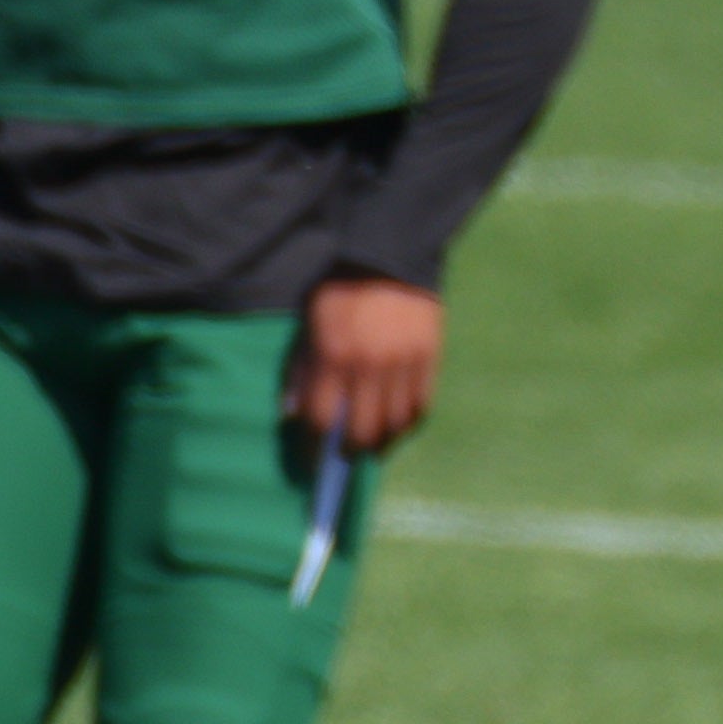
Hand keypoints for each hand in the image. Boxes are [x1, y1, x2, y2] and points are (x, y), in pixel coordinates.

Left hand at [291, 272, 446, 456]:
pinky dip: (409, 424)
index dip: (314, 450)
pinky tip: (398, 430)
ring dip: (383, 445)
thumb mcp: (307, 328)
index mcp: (333, 358)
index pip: (322, 420)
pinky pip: (422, 404)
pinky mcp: (430, 356)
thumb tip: (292, 416)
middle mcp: (369, 365)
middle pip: (362, 430)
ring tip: (372, 451)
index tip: (311, 466)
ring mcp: (404, 362)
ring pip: (396, 423)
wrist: (387, 257)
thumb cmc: (337, 294)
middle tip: (344, 459)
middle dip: (350, 453)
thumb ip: (300, 372)